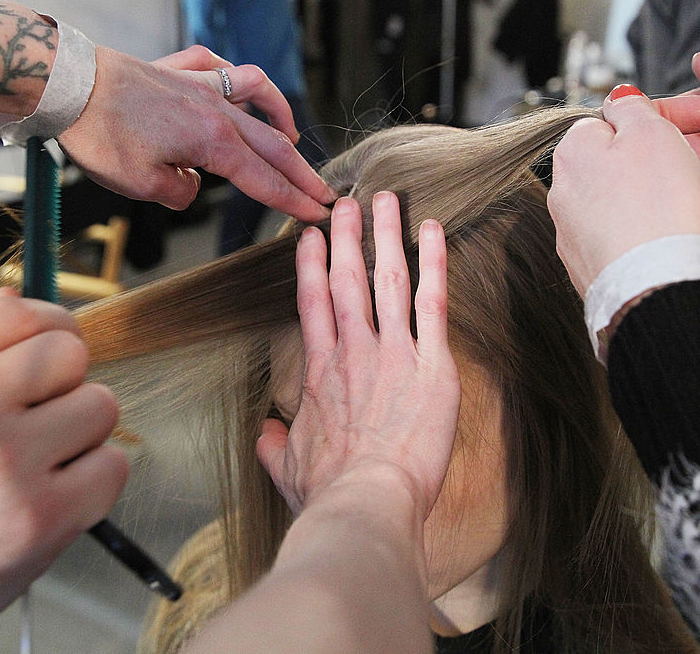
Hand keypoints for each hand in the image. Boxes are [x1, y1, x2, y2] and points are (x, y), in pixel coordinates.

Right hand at [0, 291, 126, 651]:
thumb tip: (17, 300)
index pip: (25, 313)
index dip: (48, 333)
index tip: (50, 355)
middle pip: (71, 354)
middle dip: (64, 384)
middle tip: (39, 418)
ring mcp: (6, 461)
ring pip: (100, 407)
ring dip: (81, 434)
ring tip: (38, 463)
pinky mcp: (41, 518)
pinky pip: (113, 468)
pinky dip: (94, 482)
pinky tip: (53, 496)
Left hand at [57, 45, 332, 222]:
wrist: (68, 84)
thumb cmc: (99, 134)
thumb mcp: (140, 185)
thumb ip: (179, 194)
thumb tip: (191, 186)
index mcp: (214, 143)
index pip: (264, 181)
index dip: (293, 201)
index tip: (316, 214)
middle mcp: (217, 111)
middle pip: (274, 146)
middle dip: (302, 173)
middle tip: (324, 193)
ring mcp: (202, 84)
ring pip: (258, 98)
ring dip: (281, 119)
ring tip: (290, 137)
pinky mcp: (181, 68)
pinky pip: (224, 70)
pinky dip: (241, 83)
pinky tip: (242, 91)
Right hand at [257, 192, 460, 526]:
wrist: (367, 500)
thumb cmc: (329, 490)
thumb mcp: (287, 467)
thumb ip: (274, 444)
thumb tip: (264, 434)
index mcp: (320, 372)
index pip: (312, 304)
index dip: (310, 266)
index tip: (310, 237)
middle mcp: (354, 351)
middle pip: (347, 280)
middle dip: (345, 236)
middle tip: (346, 202)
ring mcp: (394, 353)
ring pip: (389, 279)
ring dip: (386, 236)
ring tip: (388, 200)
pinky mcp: (433, 365)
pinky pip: (433, 303)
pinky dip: (435, 264)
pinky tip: (435, 232)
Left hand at [549, 85, 699, 297]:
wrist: (656, 286)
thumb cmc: (656, 207)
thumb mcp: (651, 133)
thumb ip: (634, 106)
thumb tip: (620, 98)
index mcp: (574, 151)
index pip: (624, 118)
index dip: (674, 116)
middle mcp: (566, 191)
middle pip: (634, 159)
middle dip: (681, 159)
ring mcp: (578, 232)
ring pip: (640, 197)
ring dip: (681, 193)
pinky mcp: (596, 264)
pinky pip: (636, 233)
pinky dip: (665, 226)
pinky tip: (691, 231)